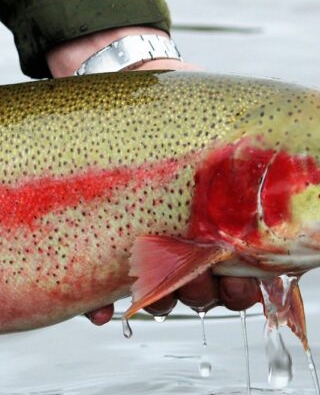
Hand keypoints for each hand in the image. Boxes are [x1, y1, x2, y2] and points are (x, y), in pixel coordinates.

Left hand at [45, 28, 260, 324]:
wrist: (136, 84)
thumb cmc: (196, 109)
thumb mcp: (247, 132)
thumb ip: (278, 166)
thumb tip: (314, 222)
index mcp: (230, 225)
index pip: (248, 278)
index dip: (247, 288)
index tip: (239, 280)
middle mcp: (192, 239)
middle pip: (206, 292)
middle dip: (204, 293)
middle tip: (196, 278)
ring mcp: (151, 240)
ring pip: (161, 293)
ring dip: (159, 297)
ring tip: (149, 279)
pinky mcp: (109, 238)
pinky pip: (103, 286)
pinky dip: (100, 303)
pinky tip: (97, 310)